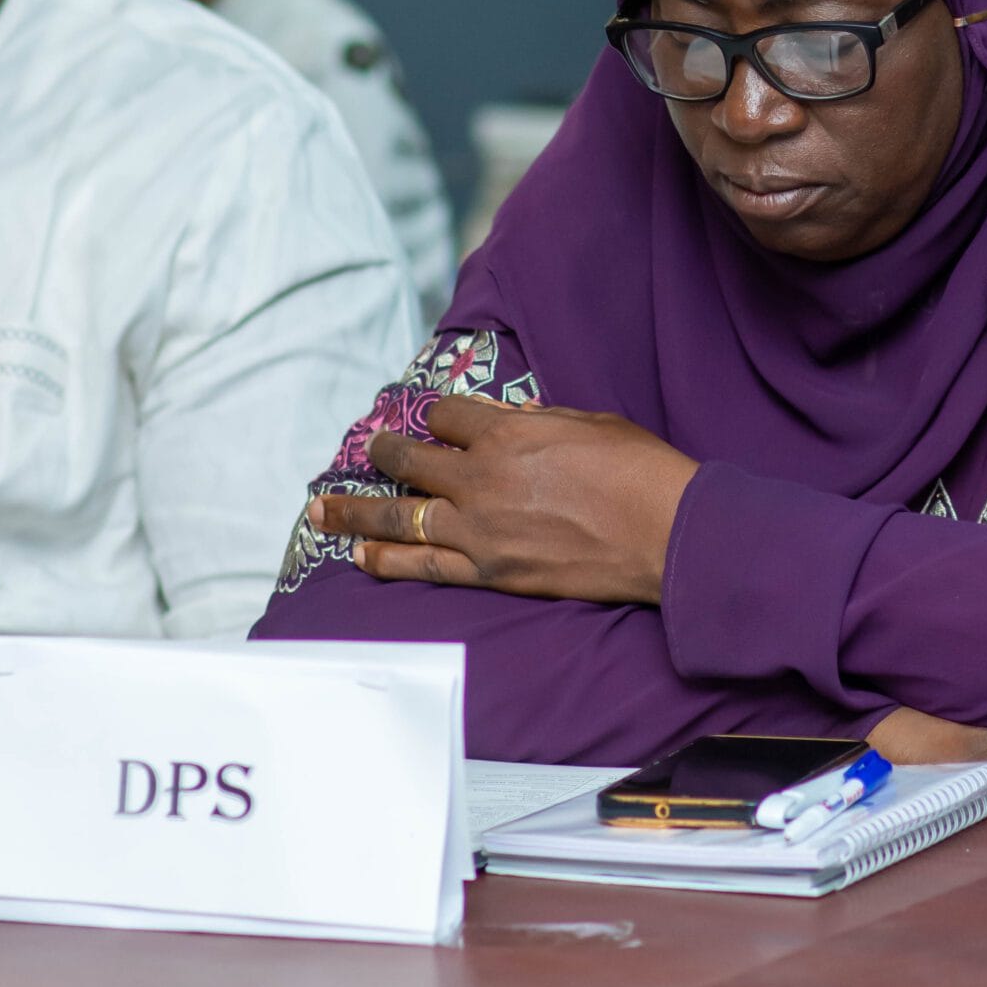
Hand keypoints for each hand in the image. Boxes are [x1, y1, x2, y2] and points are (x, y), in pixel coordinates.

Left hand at [310, 399, 698, 605]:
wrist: (663, 533)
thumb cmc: (638, 470)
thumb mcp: (587, 423)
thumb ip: (538, 424)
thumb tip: (510, 423)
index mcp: (507, 432)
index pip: (446, 416)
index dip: (437, 415)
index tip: (433, 419)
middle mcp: (480, 477)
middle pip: (411, 461)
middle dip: (385, 453)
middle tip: (369, 450)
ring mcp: (478, 529)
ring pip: (398, 515)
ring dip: (357, 509)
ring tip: (323, 507)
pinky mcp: (487, 571)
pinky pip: (420, 565)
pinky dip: (386, 559)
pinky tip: (360, 554)